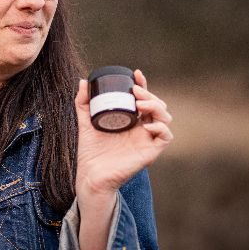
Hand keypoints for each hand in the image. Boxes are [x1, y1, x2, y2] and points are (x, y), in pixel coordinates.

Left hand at [74, 69, 172, 196]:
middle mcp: (141, 129)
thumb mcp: (85, 122)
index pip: (143, 99)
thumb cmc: (90, 153)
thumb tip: (83, 81)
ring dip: (156, 106)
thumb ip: (83, 103)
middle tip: (134, 91)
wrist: (90, 176)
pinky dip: (160, 127)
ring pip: (165, 117)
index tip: (135, 74)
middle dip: (149, 94)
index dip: (144, 84)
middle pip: (157, 105)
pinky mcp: (150, 152)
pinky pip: (166, 137)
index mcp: (130, 121)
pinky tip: (147, 124)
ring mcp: (147, 140)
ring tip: (139, 104)